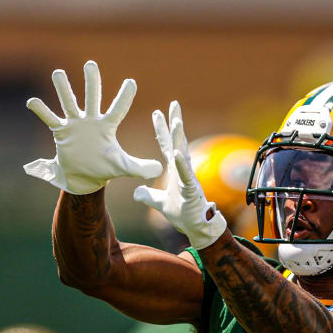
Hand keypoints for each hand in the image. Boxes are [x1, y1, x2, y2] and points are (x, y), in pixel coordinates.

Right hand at [24, 61, 162, 194]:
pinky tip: (32, 101)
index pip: (118, 109)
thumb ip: (140, 167)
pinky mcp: (61, 132)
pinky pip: (50, 119)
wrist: (84, 178)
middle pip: (92, 97)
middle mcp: (91, 121)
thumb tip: (159, 170)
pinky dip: (42, 111)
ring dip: (63, 89)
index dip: (124, 96)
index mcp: (108, 127)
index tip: (131, 82)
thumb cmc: (105, 169)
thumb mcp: (123, 168)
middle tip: (91, 64)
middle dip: (92, 81)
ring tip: (58, 73)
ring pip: (69, 103)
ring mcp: (75, 124)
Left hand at [132, 101, 227, 249]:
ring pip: (184, 153)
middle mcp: (183, 170)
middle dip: (174, 123)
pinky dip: (181, 164)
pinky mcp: (192, 189)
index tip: (156, 113)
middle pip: (177, 142)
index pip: (166, 145)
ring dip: (180, 138)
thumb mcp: (159, 203)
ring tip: (176, 122)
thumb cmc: (183, 214)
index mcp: (175, 170)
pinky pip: (186, 174)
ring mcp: (189, 178)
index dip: (161, 130)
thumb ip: (148, 196)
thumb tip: (136, 192)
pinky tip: (177, 153)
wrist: (196, 228)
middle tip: (173, 104)